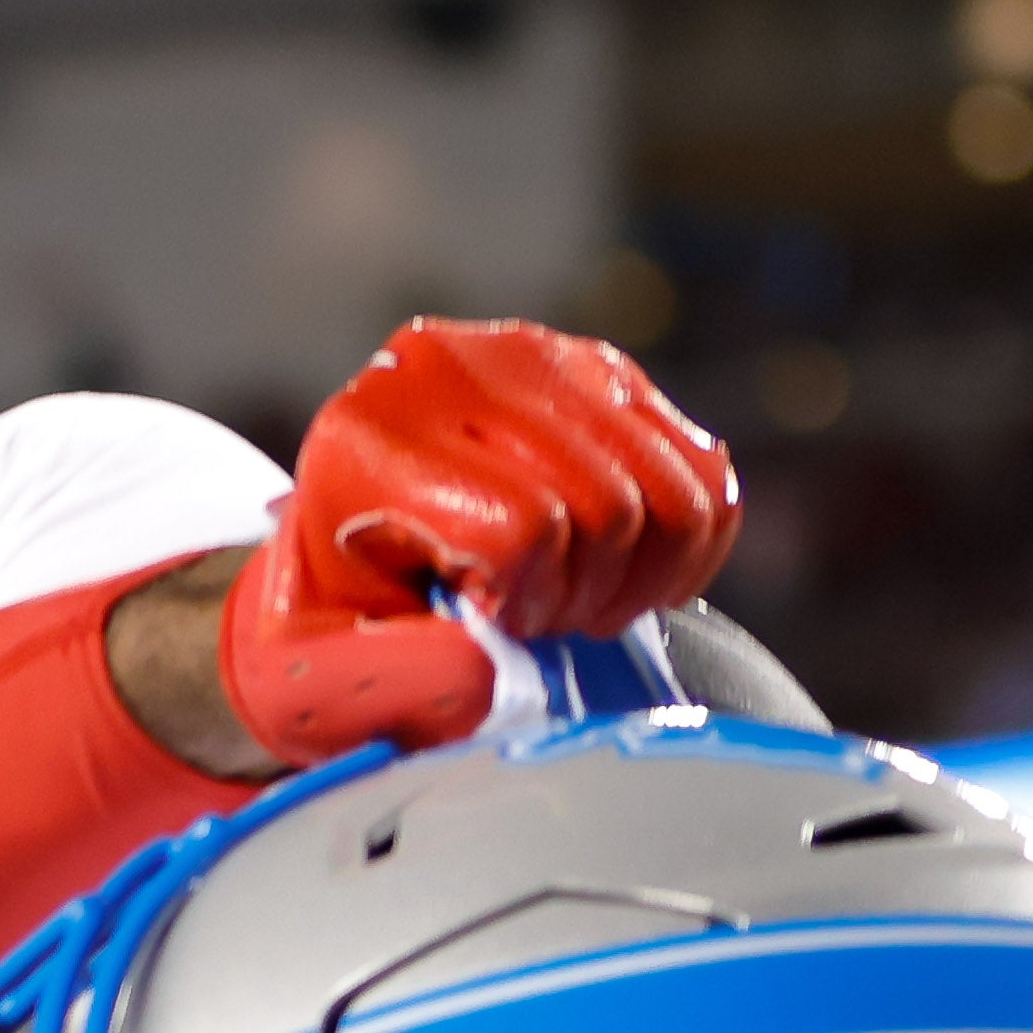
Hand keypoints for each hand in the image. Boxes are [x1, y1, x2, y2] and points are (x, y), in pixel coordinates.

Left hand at [223, 321, 741, 762]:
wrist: (343, 549)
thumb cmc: (337, 621)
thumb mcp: (328, 669)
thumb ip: (400, 676)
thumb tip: (491, 672)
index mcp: (370, 439)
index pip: (525, 526)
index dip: (531, 603)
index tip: (496, 626)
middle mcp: (454, 370)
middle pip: (608, 508)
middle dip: (588, 597)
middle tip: (542, 622)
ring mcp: (540, 356)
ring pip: (670, 491)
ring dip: (642, 578)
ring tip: (578, 601)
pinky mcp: (605, 370)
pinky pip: (704, 472)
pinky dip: (688, 548)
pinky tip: (631, 576)